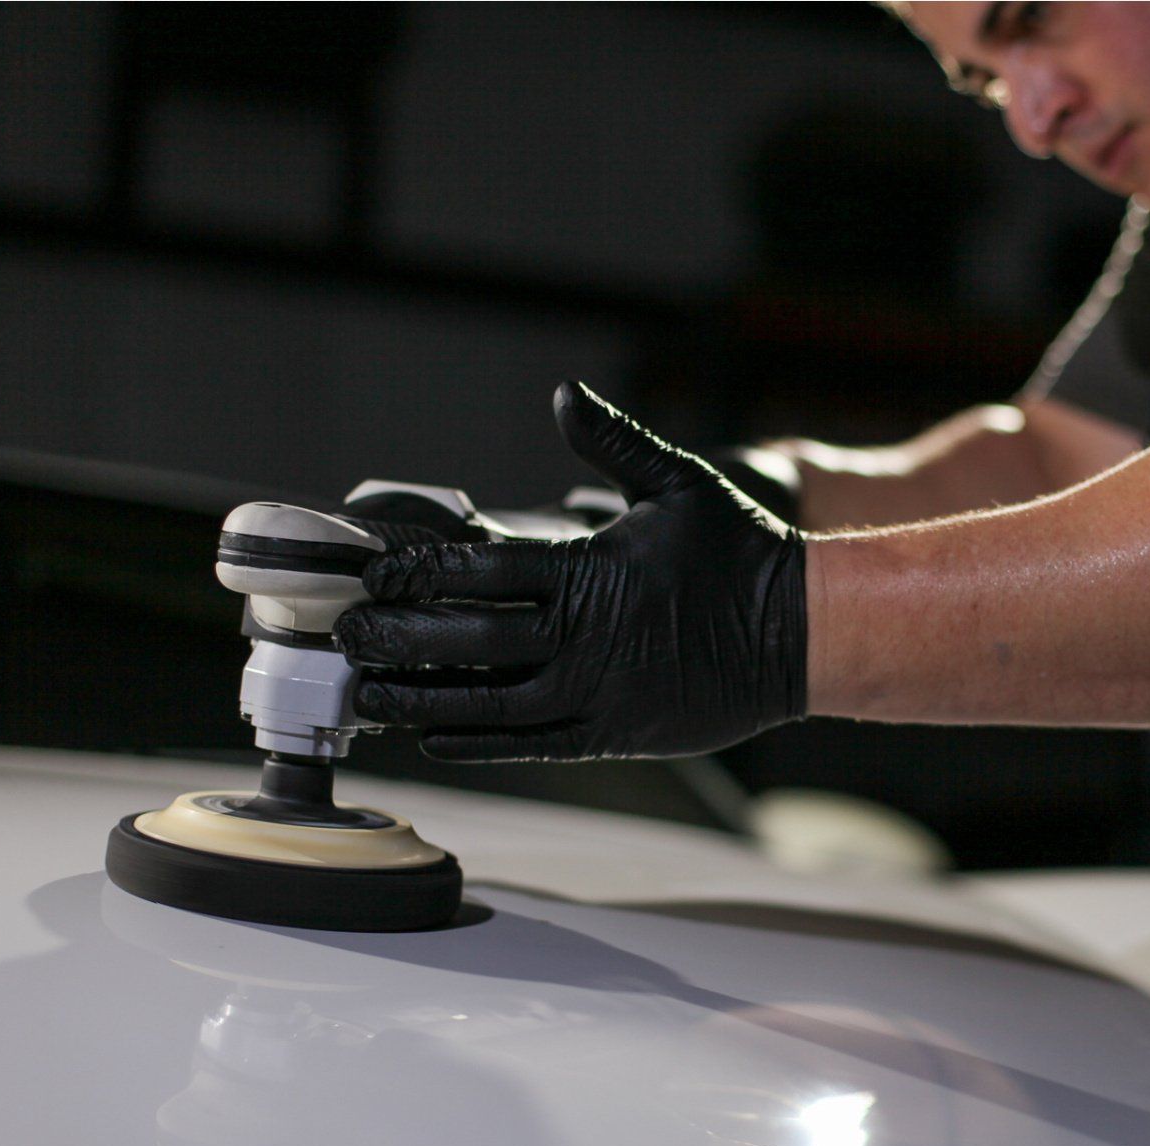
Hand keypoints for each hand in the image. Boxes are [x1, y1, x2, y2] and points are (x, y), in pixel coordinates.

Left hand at [334, 382, 806, 760]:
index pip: (481, 570)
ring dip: (420, 699)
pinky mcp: (611, 735)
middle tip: (348, 635)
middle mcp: (583, 636)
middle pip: (467, 640)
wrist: (801, 634)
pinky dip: (475, 742)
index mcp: (590, 571)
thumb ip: (615, 441)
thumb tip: (565, 395)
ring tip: (369, 693)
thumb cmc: (742, 555)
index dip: (419, 574)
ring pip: (486, 703)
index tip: (375, 577)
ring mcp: (595, 692)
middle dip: (398, 639)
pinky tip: (432, 738)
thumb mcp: (681, 483)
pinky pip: (528, 745)